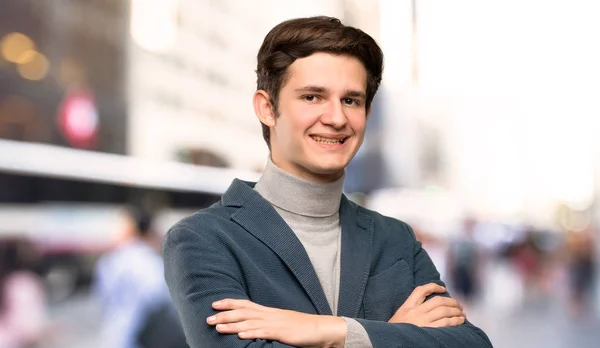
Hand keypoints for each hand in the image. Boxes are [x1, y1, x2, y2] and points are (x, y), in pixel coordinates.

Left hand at [207, 299, 345, 347]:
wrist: (322, 329)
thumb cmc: (302, 328)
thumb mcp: (281, 323)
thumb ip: (267, 323)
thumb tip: (251, 326)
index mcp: (269, 312)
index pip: (246, 304)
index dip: (230, 303)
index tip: (214, 304)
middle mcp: (270, 315)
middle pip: (244, 312)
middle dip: (225, 315)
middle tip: (208, 318)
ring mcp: (276, 323)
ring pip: (250, 323)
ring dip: (232, 325)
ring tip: (218, 327)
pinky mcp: (283, 333)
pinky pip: (264, 333)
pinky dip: (251, 333)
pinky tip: (240, 335)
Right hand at [389, 283, 465, 327]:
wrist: (390, 340)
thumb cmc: (397, 330)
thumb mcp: (400, 316)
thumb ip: (412, 309)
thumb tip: (431, 305)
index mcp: (407, 307)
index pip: (421, 290)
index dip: (434, 287)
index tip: (443, 288)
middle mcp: (415, 312)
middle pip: (438, 301)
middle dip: (451, 301)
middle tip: (458, 305)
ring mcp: (422, 322)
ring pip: (444, 311)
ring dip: (456, 311)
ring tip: (461, 313)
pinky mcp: (429, 331)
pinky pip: (446, 323)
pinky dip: (455, 320)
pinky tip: (460, 320)